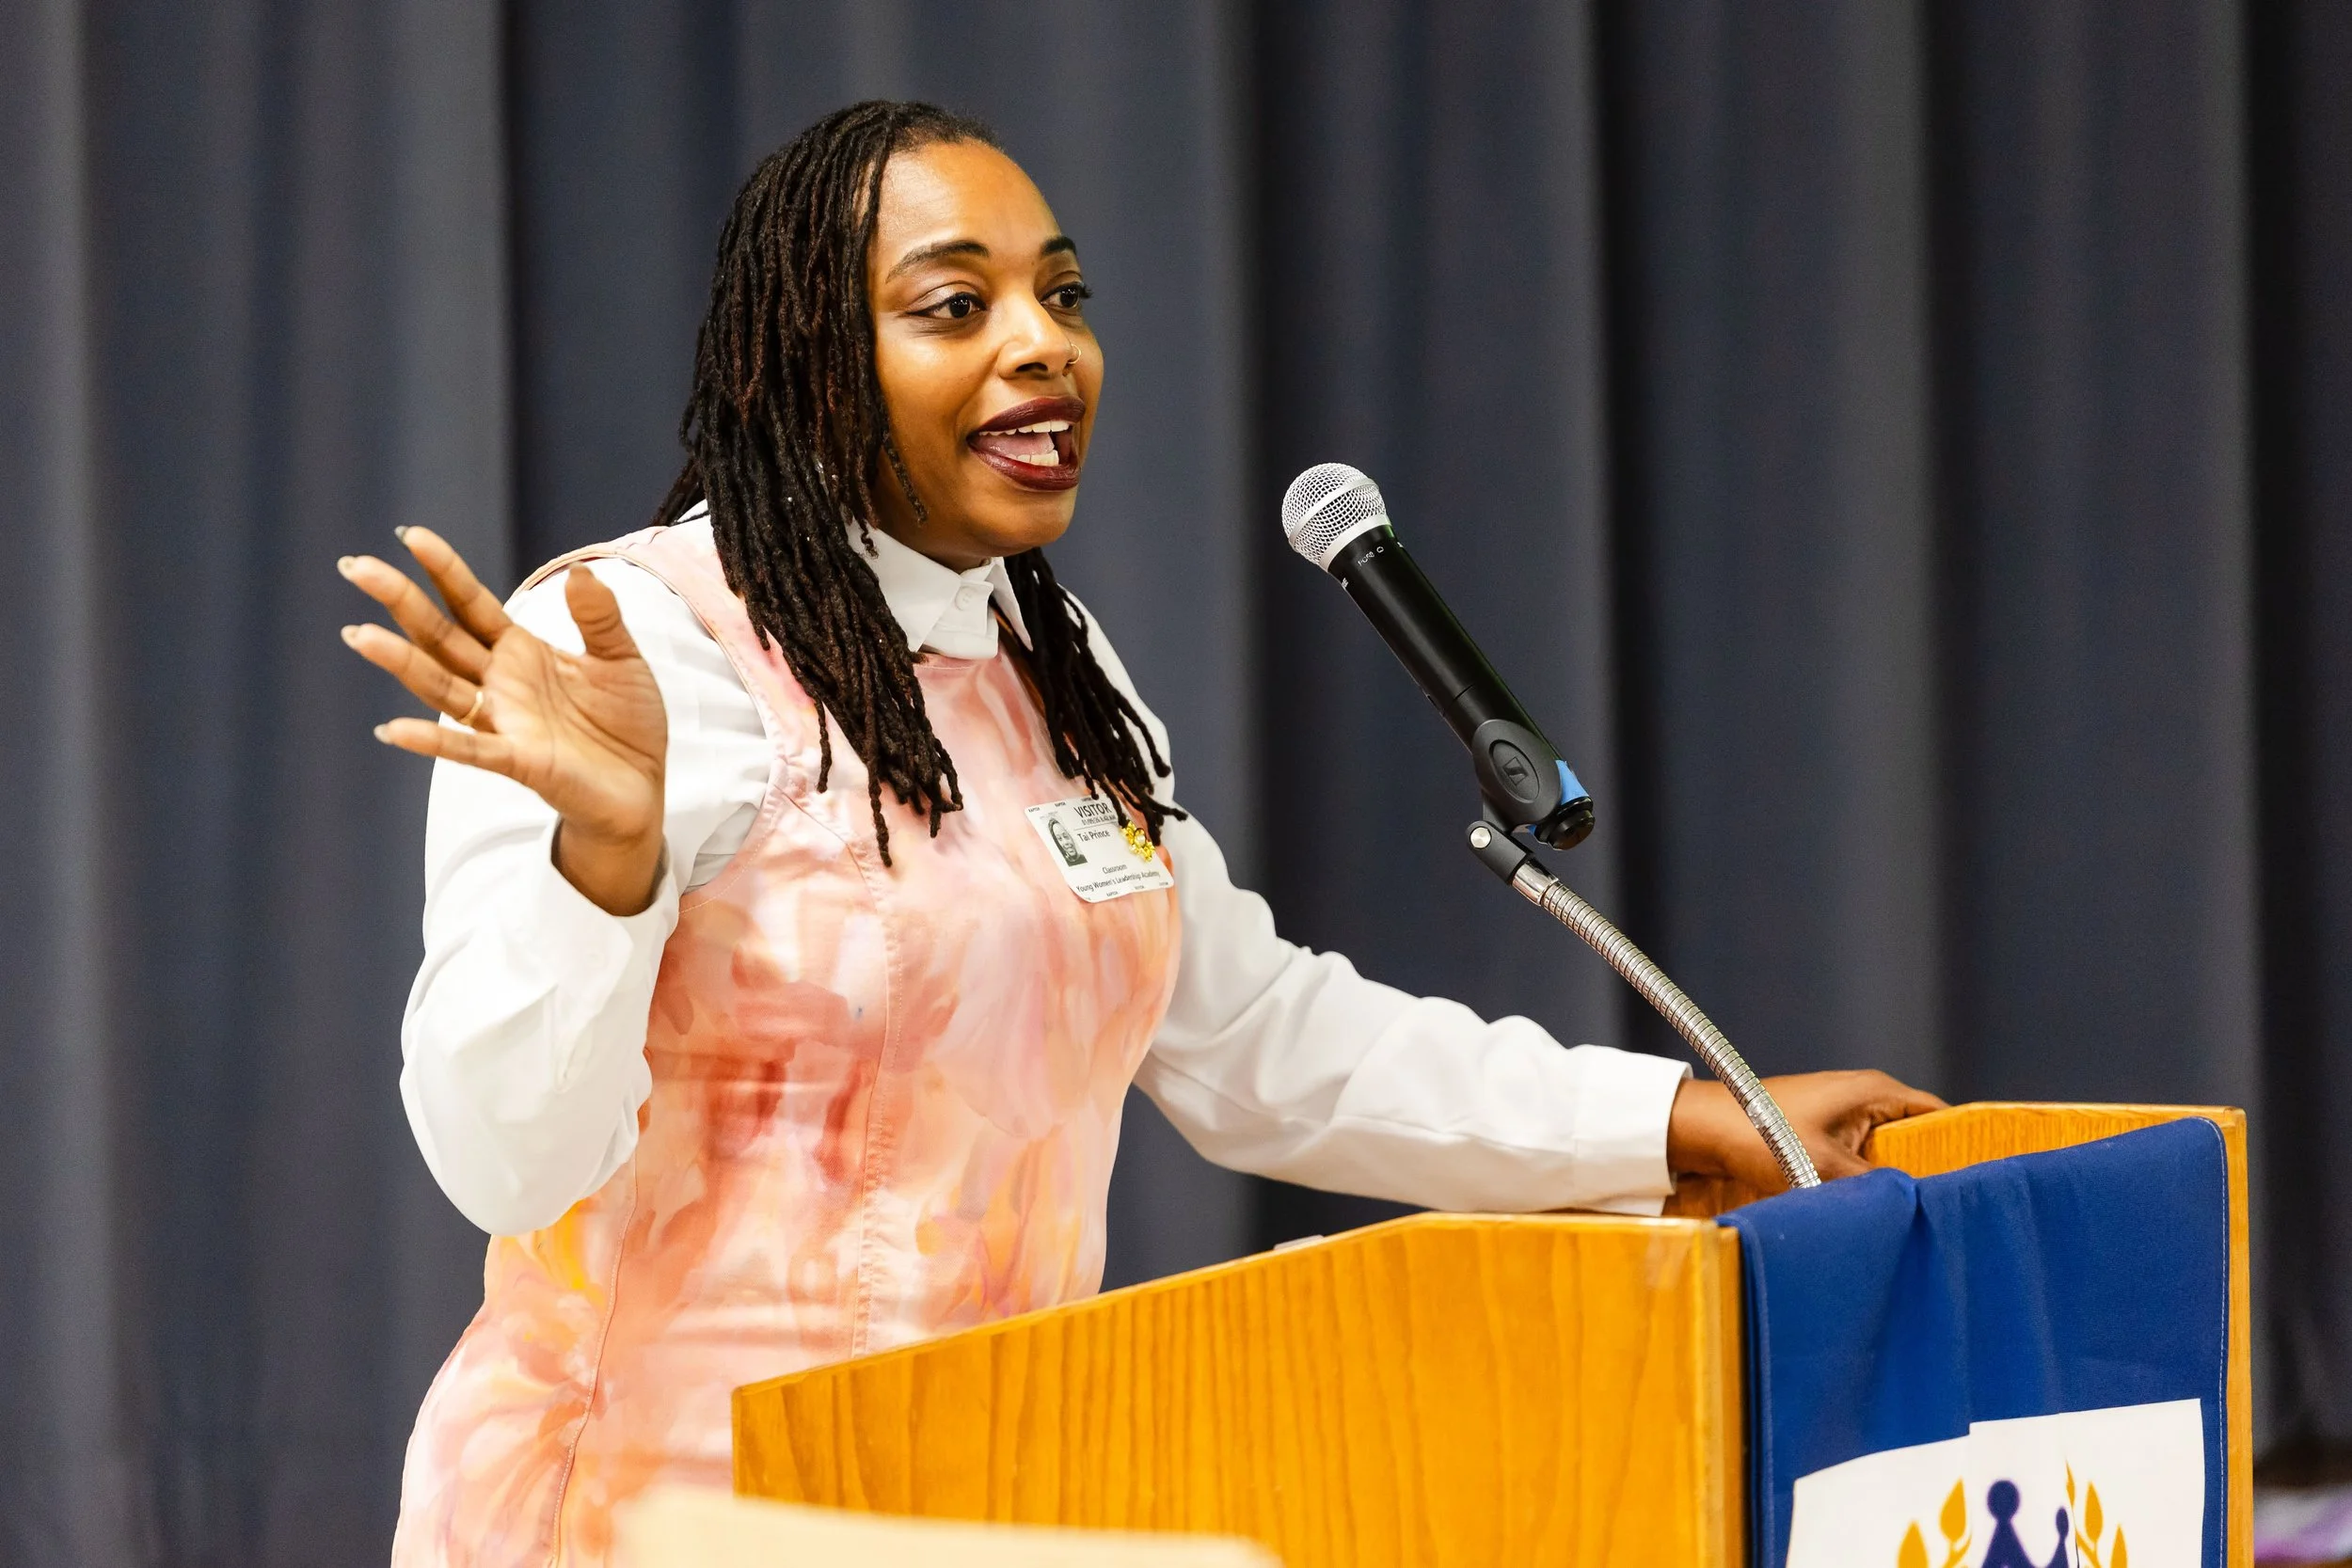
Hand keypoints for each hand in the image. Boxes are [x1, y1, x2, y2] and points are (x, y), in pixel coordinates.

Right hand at [338, 528, 668, 915]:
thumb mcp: (622, 659)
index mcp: (520, 651)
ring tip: (359, 635)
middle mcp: (501, 683)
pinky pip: (470, 750)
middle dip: (400, 601)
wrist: (642, 789)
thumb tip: (579, 570)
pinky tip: (394, 729)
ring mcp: (504, 722)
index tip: (410, 536)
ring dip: (401, 663)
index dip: (444, 571)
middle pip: (440, 636)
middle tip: (355, 566)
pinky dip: (433, 741)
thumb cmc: (626, 724)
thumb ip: (599, 618)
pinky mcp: (520, 761)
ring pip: (441, 687)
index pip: (471, 604)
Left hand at [1666, 1069, 1946, 1191]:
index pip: (1940, 1115)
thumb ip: (1873, 1186)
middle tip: (1953, 1212)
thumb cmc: (1758, 1135)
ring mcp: (1843, 1115)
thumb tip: (1912, 1209)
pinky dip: (1871, 1181)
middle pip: (1918, 1136)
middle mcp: (1865, 1097)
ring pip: (1889, 1152)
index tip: (1984, 1180)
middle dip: (1932, 1171)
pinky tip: (1877, 1210)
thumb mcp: (1822, 1167)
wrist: (1700, 1128)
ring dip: (1897, 1180)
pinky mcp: (1824, 1135)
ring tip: (1921, 1217)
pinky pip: (1863, 1159)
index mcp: (1875, 1091)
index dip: (1964, 1145)